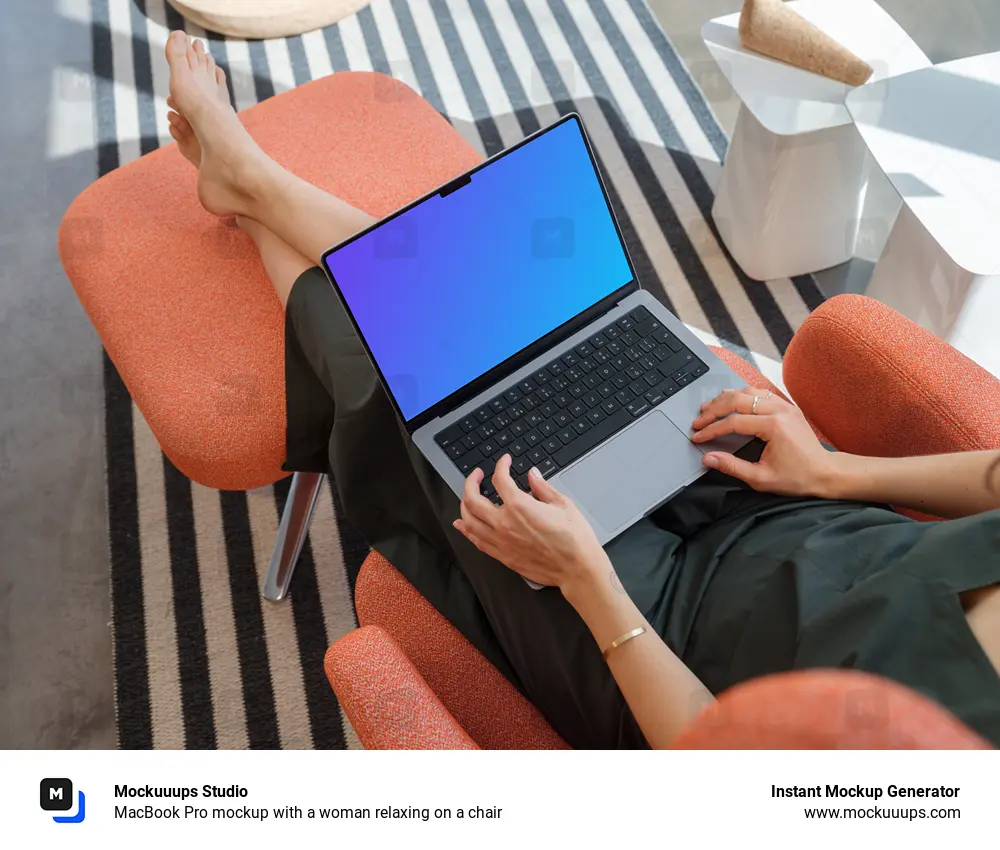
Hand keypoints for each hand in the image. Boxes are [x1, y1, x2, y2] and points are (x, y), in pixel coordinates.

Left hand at [453, 454, 607, 590]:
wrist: (577, 569)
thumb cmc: (574, 538)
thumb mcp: (562, 504)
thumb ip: (542, 487)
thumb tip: (532, 474)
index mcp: (519, 506)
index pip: (500, 479)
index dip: (501, 465)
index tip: (505, 461)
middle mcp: (504, 523)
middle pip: (472, 499)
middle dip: (471, 482)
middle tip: (477, 475)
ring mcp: (500, 541)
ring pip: (468, 520)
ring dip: (464, 504)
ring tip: (468, 496)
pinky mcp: (501, 555)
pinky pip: (475, 540)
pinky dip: (466, 529)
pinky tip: (463, 523)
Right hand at [690, 387, 837, 497]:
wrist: (825, 473)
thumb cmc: (797, 478)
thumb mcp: (761, 478)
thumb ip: (732, 466)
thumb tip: (708, 458)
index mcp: (773, 426)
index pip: (733, 422)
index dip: (711, 429)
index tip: (697, 436)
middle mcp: (779, 411)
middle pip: (737, 400)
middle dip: (713, 409)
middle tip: (698, 420)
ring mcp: (785, 406)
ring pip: (748, 392)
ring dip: (726, 398)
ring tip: (710, 408)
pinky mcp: (787, 407)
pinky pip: (760, 393)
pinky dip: (742, 396)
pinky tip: (732, 402)